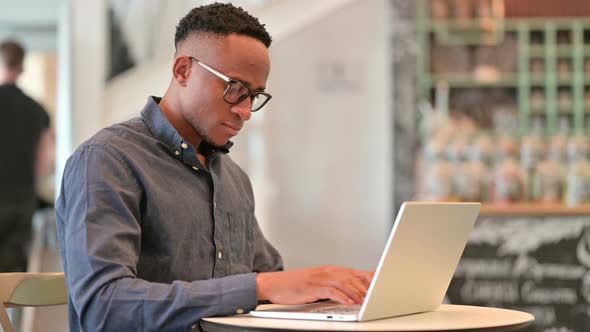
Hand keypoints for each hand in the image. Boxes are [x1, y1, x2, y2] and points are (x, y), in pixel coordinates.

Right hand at [256, 265, 373, 304]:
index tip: (385, 282)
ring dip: (357, 292)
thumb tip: (354, 292)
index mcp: (331, 270)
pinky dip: (342, 296)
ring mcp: (320, 278)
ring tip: (367, 300)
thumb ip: (336, 285)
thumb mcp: (320, 283)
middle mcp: (328, 271)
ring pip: (344, 283)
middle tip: (380, 294)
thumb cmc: (297, 285)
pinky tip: (349, 302)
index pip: (355, 272)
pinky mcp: (312, 287)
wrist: (275, 284)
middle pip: (352, 276)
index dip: (370, 277)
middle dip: (367, 286)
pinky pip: (330, 291)